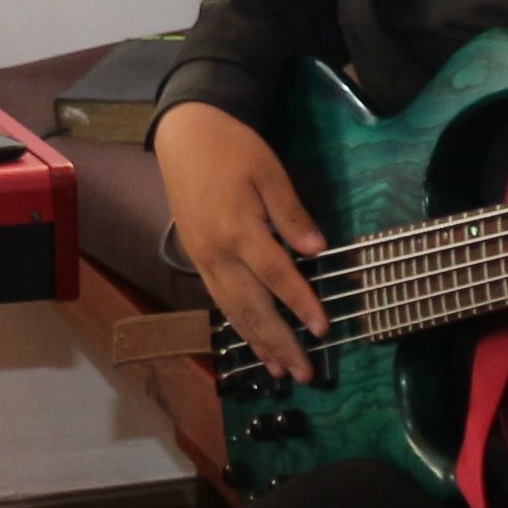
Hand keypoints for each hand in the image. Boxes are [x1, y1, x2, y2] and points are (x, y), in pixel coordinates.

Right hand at [156, 101, 329, 384]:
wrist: (184, 136)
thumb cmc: (232, 148)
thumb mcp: (268, 170)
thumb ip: (291, 213)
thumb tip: (317, 251)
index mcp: (238, 228)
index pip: (276, 275)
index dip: (301, 303)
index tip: (323, 329)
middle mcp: (218, 252)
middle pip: (252, 306)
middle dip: (280, 341)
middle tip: (305, 372)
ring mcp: (204, 259)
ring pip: (233, 311)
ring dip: (259, 343)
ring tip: (281, 371)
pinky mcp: (198, 259)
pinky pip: (220, 301)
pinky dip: (239, 326)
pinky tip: (254, 342)